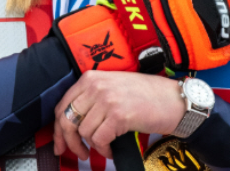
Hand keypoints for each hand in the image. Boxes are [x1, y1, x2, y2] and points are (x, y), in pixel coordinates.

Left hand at [53, 71, 184, 159]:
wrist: (171, 99)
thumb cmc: (145, 95)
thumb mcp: (113, 87)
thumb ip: (92, 98)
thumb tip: (71, 123)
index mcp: (91, 77)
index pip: (62, 104)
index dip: (58, 129)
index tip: (60, 142)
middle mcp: (96, 85)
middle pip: (67, 120)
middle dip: (69, 142)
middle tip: (78, 152)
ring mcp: (107, 99)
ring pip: (84, 132)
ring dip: (93, 146)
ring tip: (105, 146)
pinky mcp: (118, 115)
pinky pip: (99, 140)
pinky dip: (105, 150)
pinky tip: (112, 148)